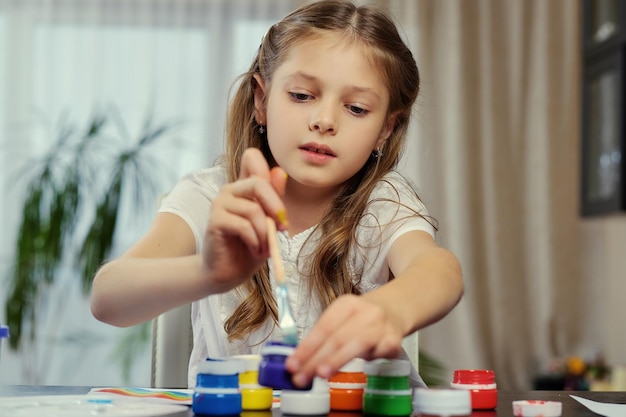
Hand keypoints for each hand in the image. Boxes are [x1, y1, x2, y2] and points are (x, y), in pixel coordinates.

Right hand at [201, 148, 286, 292]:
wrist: (228, 272)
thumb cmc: (249, 247)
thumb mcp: (270, 223)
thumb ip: (274, 198)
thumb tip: (279, 172)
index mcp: (245, 187)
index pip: (251, 157)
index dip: (267, 170)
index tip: (278, 201)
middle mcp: (230, 191)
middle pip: (259, 182)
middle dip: (276, 208)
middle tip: (282, 229)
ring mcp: (220, 204)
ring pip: (253, 210)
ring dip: (266, 233)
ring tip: (266, 247)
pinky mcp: (215, 221)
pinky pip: (244, 225)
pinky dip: (256, 241)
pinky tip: (255, 250)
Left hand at [285, 294, 403, 387]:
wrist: (396, 308)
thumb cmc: (364, 318)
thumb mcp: (343, 319)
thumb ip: (324, 338)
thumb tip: (300, 361)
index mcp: (346, 304)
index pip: (323, 327)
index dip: (306, 347)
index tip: (292, 364)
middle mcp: (364, 311)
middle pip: (337, 337)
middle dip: (316, 359)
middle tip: (301, 376)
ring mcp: (380, 324)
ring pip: (357, 343)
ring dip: (337, 360)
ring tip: (320, 373)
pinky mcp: (394, 339)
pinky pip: (380, 352)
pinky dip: (370, 359)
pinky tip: (360, 366)